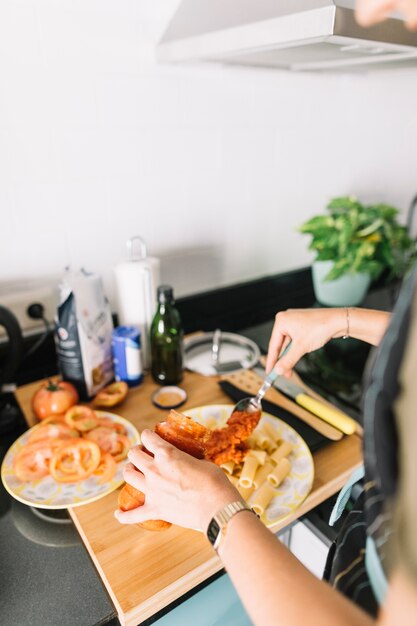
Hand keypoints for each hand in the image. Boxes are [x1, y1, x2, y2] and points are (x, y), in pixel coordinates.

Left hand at [114, 430, 241, 531]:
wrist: (217, 508)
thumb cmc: (214, 482)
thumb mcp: (202, 461)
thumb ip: (190, 459)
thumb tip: (189, 460)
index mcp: (167, 454)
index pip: (148, 437)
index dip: (148, 435)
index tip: (150, 437)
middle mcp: (154, 470)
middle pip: (134, 455)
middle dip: (137, 451)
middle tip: (142, 453)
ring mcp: (152, 490)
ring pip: (128, 475)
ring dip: (129, 471)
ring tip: (133, 471)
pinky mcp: (155, 509)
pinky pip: (133, 515)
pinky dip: (124, 515)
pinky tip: (119, 514)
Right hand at [266, 308, 346, 376]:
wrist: (339, 321)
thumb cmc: (320, 327)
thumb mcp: (301, 347)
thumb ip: (287, 360)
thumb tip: (278, 370)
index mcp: (281, 321)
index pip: (273, 345)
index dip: (271, 361)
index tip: (270, 372)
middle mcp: (286, 319)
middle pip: (280, 345)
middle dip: (282, 360)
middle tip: (282, 374)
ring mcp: (295, 322)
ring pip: (288, 344)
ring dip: (290, 356)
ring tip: (290, 369)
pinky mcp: (303, 325)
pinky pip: (295, 340)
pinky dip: (295, 350)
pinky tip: (296, 357)